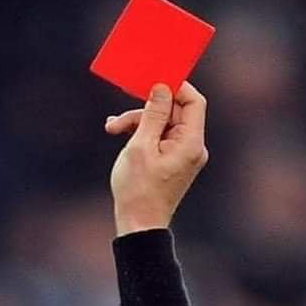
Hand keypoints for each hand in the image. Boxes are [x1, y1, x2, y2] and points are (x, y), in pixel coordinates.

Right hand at [106, 82, 208, 235]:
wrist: (138, 224)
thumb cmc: (138, 189)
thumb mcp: (140, 146)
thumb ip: (152, 114)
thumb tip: (161, 88)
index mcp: (190, 143)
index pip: (193, 102)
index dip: (175, 87)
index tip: (152, 81)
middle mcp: (192, 146)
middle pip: (174, 111)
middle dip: (145, 109)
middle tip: (120, 116)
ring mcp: (182, 153)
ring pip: (162, 123)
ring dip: (137, 122)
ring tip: (112, 128)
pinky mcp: (171, 159)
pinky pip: (158, 137)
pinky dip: (140, 133)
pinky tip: (119, 133)